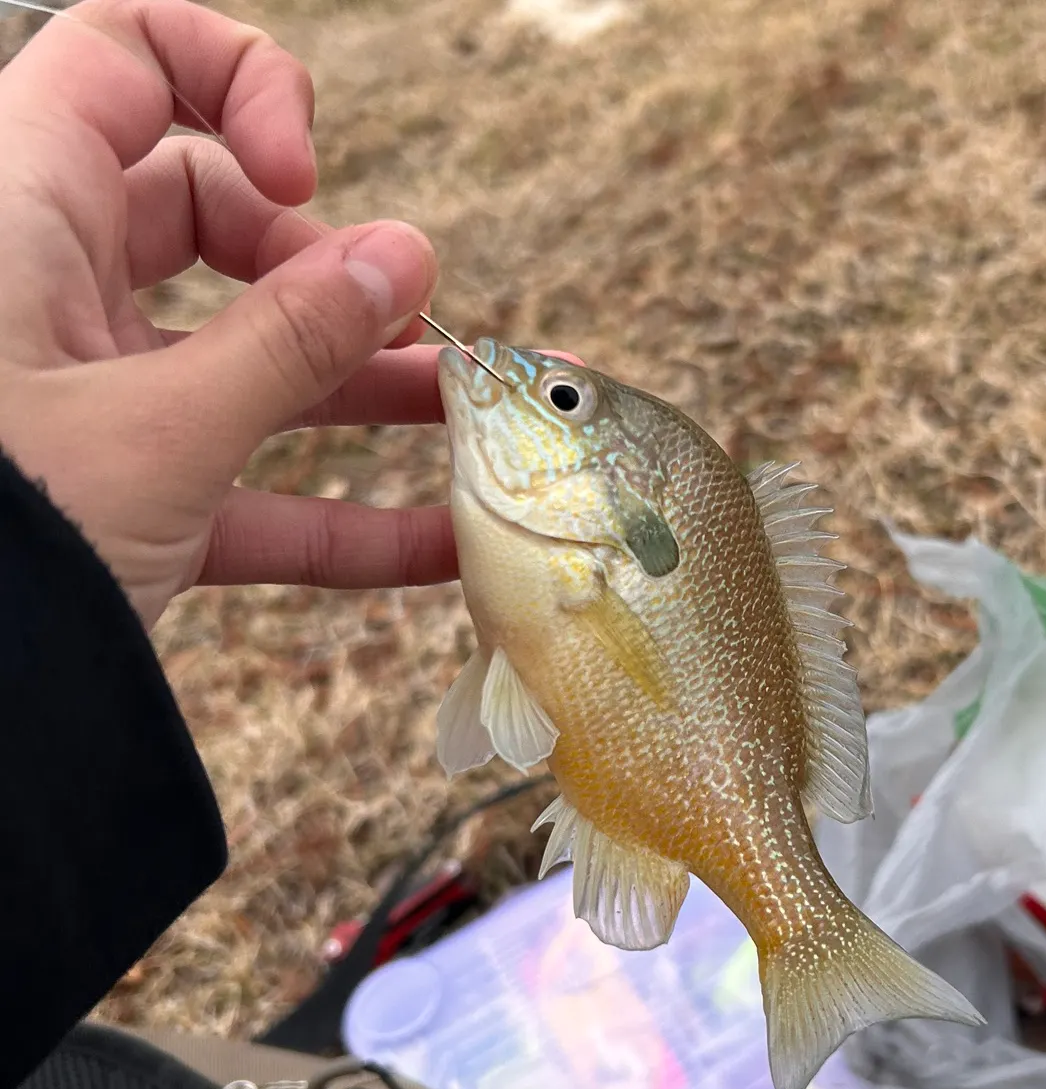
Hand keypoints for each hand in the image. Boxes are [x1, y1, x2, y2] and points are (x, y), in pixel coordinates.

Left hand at [0, 0, 455, 628]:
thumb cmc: (5, 541)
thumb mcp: (159, 429)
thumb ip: (290, 343)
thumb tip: (403, 257)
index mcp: (24, 211)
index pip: (125, 60)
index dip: (234, 86)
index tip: (305, 178)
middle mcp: (51, 287)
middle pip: (210, 219)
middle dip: (328, 270)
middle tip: (401, 324)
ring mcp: (90, 394)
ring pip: (241, 358)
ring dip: (361, 394)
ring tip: (473, 414)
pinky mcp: (123, 491)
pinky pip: (245, 483)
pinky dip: (339, 519)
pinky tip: (441, 546)